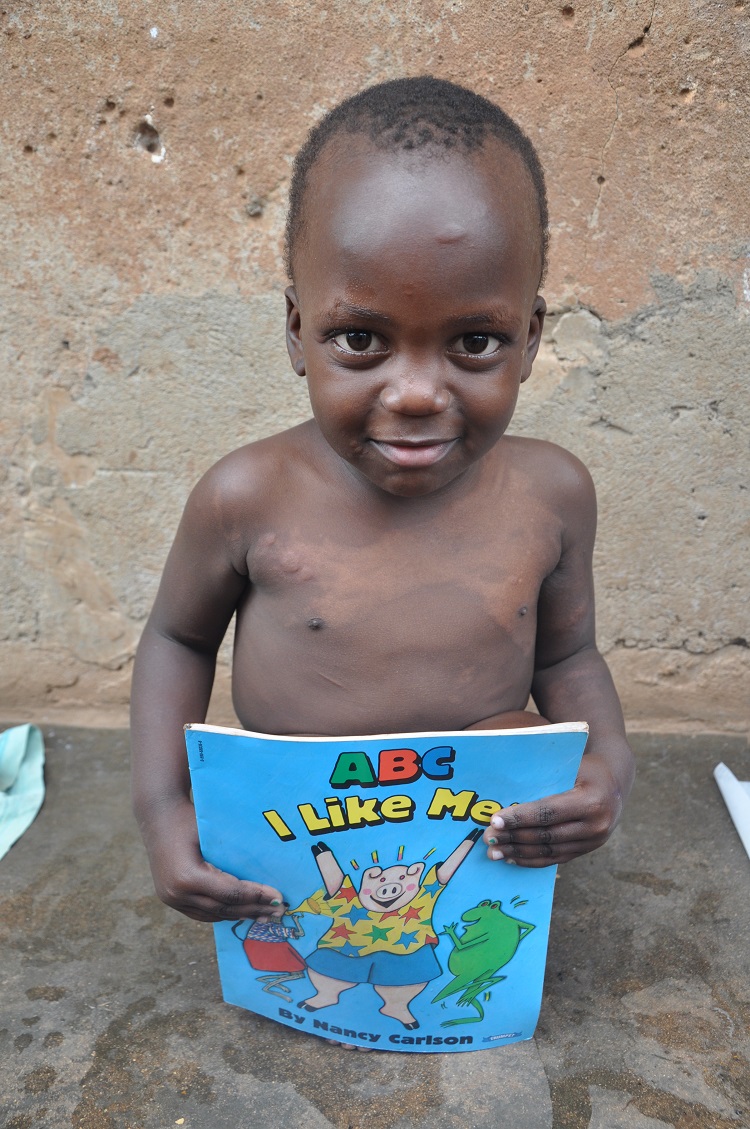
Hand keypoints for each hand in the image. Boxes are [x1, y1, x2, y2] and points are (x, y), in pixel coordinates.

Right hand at [143, 800, 283, 922]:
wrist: (157, 815)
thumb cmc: (190, 818)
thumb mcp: (214, 835)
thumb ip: (234, 858)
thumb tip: (268, 874)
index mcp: (188, 877)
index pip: (230, 893)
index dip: (257, 897)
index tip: (279, 897)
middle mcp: (177, 893)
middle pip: (224, 908)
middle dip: (254, 910)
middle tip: (279, 911)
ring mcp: (171, 899)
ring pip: (213, 914)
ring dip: (240, 915)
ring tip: (265, 914)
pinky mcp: (170, 899)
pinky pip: (201, 913)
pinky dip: (222, 912)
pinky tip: (242, 911)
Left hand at [482, 748, 627, 866]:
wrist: (615, 782)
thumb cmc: (585, 767)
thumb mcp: (570, 766)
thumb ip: (544, 780)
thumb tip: (505, 792)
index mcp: (590, 801)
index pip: (547, 813)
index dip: (519, 818)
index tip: (494, 821)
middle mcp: (595, 826)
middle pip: (545, 835)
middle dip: (513, 837)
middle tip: (488, 838)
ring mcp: (592, 842)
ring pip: (549, 851)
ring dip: (518, 852)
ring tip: (494, 852)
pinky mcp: (587, 850)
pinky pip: (556, 859)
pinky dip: (532, 860)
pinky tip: (512, 858)